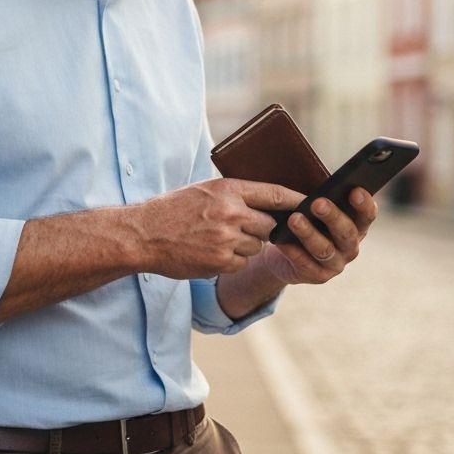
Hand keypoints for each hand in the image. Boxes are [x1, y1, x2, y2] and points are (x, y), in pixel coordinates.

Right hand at [133, 178, 302, 278]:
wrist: (143, 235)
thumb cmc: (171, 210)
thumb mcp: (202, 190)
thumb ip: (232, 195)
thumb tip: (265, 202)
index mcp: (228, 190)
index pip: (274, 194)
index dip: (296, 200)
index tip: (310, 204)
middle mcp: (231, 213)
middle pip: (269, 225)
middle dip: (262, 229)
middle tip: (242, 228)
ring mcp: (226, 239)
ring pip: (255, 247)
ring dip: (244, 246)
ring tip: (217, 240)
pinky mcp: (219, 262)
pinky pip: (241, 264)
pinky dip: (230, 261)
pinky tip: (209, 253)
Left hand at [261, 187, 378, 285]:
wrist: (287, 255)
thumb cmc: (307, 224)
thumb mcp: (317, 212)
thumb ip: (324, 203)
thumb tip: (319, 193)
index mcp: (356, 227)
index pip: (367, 215)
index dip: (364, 204)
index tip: (355, 190)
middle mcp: (350, 247)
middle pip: (346, 232)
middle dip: (332, 217)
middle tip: (317, 203)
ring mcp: (336, 264)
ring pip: (324, 249)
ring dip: (309, 233)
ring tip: (294, 219)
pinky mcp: (318, 276)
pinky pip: (305, 263)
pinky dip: (293, 251)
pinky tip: (282, 241)